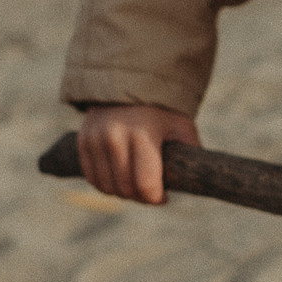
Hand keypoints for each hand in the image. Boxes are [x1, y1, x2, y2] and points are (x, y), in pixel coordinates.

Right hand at [75, 103, 198, 204]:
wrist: (129, 82)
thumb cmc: (162, 109)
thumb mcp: (181, 126)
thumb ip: (191, 150)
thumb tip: (199, 177)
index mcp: (143, 133)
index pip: (145, 184)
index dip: (156, 198)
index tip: (164, 197)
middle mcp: (114, 136)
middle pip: (126, 189)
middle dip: (140, 197)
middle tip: (150, 192)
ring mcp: (95, 139)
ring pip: (107, 187)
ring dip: (122, 193)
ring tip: (135, 184)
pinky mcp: (82, 141)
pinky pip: (92, 178)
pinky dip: (105, 185)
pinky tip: (119, 179)